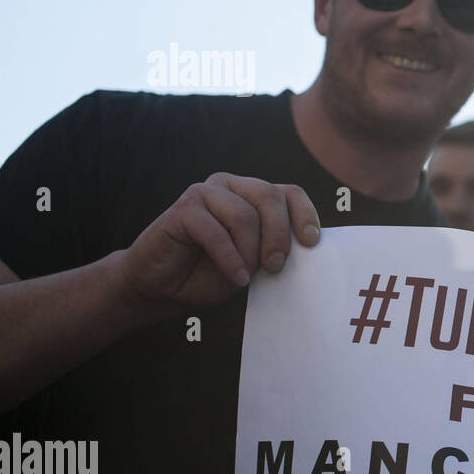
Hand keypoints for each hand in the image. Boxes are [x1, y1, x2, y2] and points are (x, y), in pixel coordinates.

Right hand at [115, 172, 320, 313]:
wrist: (162, 287)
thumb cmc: (211, 273)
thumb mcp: (253, 263)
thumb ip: (275, 249)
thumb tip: (306, 248)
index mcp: (252, 195)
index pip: (289, 193)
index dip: (305, 214)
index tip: (312, 242)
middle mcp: (231, 186)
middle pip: (270, 197)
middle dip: (279, 235)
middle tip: (275, 266)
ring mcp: (206, 193)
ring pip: (244, 215)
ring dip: (250, 252)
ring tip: (246, 276)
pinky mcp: (184, 208)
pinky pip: (216, 231)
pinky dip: (230, 258)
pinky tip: (236, 278)